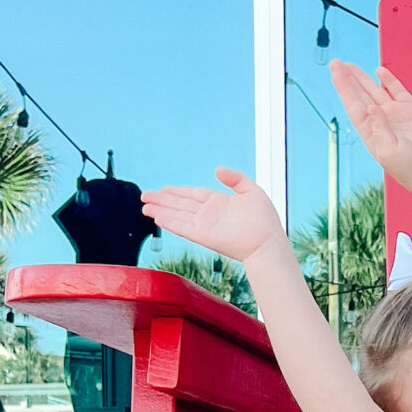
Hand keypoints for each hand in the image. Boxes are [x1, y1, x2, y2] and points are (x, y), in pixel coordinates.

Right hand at [141, 169, 284, 263]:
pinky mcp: (203, 236)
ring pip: (177, 215)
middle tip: (145, 196)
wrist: (267, 242)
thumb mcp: (252, 191)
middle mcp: (209, 214)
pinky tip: (157, 217)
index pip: (193, 194)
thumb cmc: (265, 220)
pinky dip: (169, 222)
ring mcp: (205, 225)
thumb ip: (235, 178)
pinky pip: (182, 227)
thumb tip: (218, 169)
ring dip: (160, 210)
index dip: (177, 191)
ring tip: (144, 207)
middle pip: (180, 204)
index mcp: (220, 202)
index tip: (163, 189)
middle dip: (162, 200)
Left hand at [330, 60, 411, 194]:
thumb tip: (371, 107)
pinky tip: (379, 72)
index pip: (353, 105)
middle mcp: (380, 120)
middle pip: (360, 95)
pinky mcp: (411, 109)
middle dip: (348, 79)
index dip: (344, 88)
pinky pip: (397, 91)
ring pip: (375, 90)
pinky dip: (389, 81)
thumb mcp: (389, 151)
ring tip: (349, 66)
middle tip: (336, 64)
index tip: (335, 73)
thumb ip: (379, 128)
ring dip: (362, 78)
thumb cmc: (408, 168)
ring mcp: (395, 113)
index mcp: (370, 131)